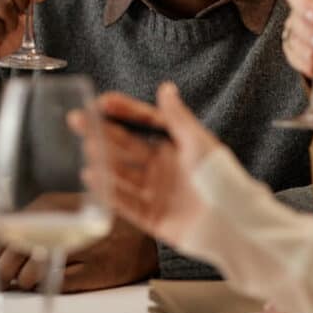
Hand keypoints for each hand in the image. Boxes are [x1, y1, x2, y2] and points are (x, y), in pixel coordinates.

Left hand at [0, 196, 157, 292]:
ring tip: (34, 279)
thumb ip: (30, 222)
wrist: (143, 232)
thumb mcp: (62, 208)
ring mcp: (77, 248)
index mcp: (47, 204)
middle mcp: (59, 223)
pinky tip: (54, 280)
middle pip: (9, 259)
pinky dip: (47, 287)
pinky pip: (54, 287)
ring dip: (25, 283)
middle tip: (3, 282)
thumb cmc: (96, 221)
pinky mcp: (94, 270)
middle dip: (1, 275)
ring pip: (28, 276)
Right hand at [72, 82, 221, 245]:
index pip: (145, 123)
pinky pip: (126, 204)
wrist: (234, 225)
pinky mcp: (153, 218)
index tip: (102, 101)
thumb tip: (166, 88)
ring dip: (104, 161)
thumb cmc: (223, 180)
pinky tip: (93, 180)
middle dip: (103, 133)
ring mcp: (157, 192)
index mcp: (177, 146)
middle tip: (78, 120)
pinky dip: (109, 192)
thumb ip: (178, 117)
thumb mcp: (200, 142)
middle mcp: (164, 168)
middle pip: (127, 147)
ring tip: (86, 148)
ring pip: (123, 175)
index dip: (124, 112)